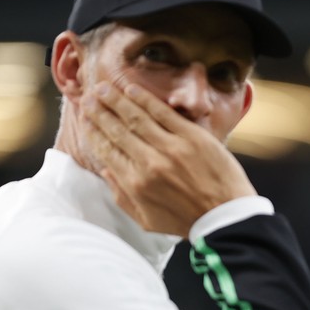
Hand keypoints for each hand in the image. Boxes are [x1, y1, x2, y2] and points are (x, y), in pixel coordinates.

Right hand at [80, 82, 256, 235]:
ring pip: (136, 117)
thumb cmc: (185, 221)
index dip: (93, 133)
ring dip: (117, 100)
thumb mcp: (146, 220)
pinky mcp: (192, 137)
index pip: (107, 151)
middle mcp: (150, 163)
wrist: (225, 216)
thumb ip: (122, 197)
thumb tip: (105, 171)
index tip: (85, 120)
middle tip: (88, 99)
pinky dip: (144, 99)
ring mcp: (171, 147)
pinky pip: (163, 113)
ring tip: (104, 89)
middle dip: (99, 112)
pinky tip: (131, 89)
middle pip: (117, 130)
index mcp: (136, 184)